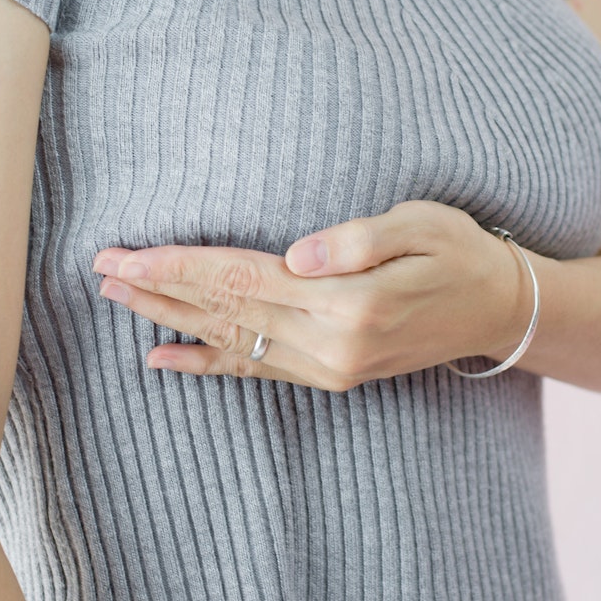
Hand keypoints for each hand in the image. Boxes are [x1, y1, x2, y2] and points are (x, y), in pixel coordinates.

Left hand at [90, 200, 541, 390]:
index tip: (129, 253)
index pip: (242, 278)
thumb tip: (298, 255)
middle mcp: (330, 344)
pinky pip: (255, 371)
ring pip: (230, 340)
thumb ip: (359, 240)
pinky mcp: (329, 374)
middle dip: (160, 289)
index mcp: (348, 301)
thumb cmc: (460, 251)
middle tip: (102, 269)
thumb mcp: (422, 225)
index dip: (182, 265)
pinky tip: (163, 361)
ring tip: (119, 299)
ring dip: (170, 320)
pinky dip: (206, 365)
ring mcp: (327, 367)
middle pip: (224, 310)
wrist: (498, 310)